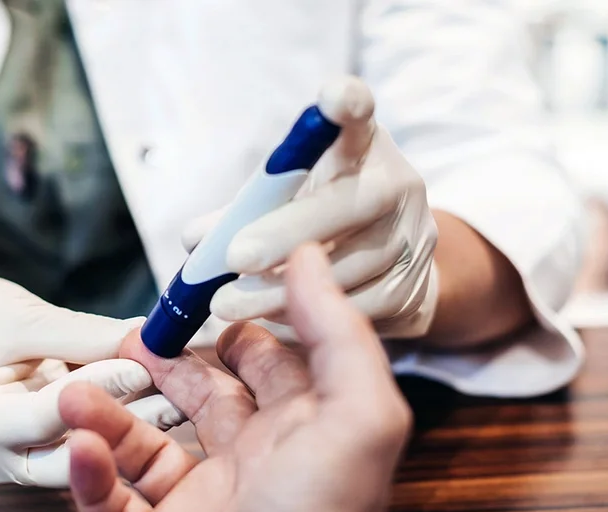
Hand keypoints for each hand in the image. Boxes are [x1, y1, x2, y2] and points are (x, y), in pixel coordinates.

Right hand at [0, 258, 183, 487]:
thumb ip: (85, 336)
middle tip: (180, 398)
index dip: (102, 389)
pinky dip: (114, 424)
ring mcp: (11, 467)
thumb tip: (149, 339)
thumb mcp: (25, 317)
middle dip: (125, 422)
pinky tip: (159, 403)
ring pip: (81, 454)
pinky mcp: (34, 460)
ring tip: (180, 399)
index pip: (47, 414)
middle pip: (68, 453)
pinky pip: (80, 446)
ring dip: (129, 426)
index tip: (147, 364)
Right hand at [59, 244, 410, 511]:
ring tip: (72, 392)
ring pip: (142, 450)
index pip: (262, 368)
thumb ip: (336, 330)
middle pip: (197, 402)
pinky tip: (81, 450)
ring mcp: (200, 510)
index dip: (229, 331)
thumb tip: (306, 256)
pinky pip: (111, 508)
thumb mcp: (357, 411)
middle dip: (160, 366)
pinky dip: (90, 478)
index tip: (193, 299)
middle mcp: (250, 468)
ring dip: (106, 418)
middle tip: (125, 339)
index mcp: (297, 434)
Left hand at [184, 76, 437, 337]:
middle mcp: (397, 184)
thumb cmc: (322, 219)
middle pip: (349, 204)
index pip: (359, 118)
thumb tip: (194, 239)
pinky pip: (355, 308)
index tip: (332, 98)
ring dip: (280, 290)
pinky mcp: (414, 288)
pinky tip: (269, 317)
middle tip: (233, 258)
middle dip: (285, 232)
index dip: (348, 105)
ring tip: (228, 304)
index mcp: (362, 148)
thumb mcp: (287, 199)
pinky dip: (307, 316)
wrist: (392, 267)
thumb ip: (243, 211)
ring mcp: (413, 238)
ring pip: (349, 268)